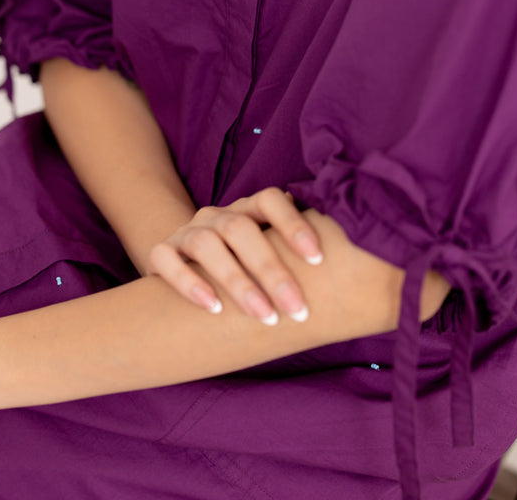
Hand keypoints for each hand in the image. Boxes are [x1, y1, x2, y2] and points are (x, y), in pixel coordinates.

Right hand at [146, 187, 323, 323]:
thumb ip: (295, 251)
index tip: (319, 259)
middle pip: (242, 230)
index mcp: (248, 209)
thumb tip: (355, 256)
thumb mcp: (269, 252)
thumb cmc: (246, 265)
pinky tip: (213, 308)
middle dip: (272, 271)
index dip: (294, 224)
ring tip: (263, 316)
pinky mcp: (161, 252)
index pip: (271, 199)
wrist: (185, 264)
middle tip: (297, 309)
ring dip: (238, 282)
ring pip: (208, 246)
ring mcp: (188, 232)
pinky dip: (188, 282)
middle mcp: (218, 215)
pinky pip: (166, 261)